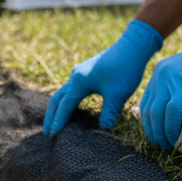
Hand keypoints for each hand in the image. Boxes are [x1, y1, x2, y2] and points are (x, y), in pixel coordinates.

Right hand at [43, 19, 162, 134]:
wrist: (134, 45)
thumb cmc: (127, 67)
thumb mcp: (119, 94)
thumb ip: (110, 113)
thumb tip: (104, 130)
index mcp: (79, 82)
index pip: (65, 106)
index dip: (58, 121)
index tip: (53, 135)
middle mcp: (75, 77)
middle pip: (56, 99)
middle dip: (50, 116)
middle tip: (47, 133)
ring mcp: (79, 74)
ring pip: (62, 93)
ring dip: (56, 109)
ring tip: (54, 123)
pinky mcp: (86, 73)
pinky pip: (70, 90)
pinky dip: (65, 102)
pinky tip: (69, 109)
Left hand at [140, 12, 181, 148]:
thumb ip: (179, 86)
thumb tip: (174, 109)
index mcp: (161, 71)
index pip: (147, 102)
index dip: (149, 122)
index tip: (156, 134)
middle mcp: (161, 74)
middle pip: (149, 111)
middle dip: (153, 131)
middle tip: (160, 145)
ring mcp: (171, 80)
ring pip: (157, 115)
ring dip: (161, 134)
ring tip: (168, 146)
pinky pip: (171, 114)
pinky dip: (171, 129)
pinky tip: (176, 139)